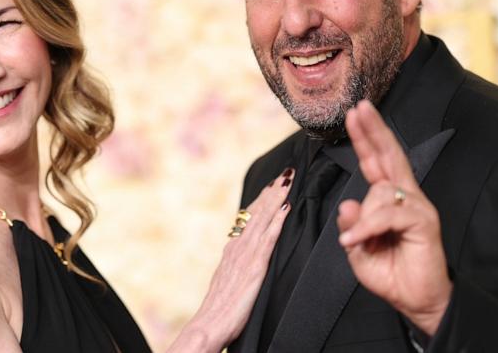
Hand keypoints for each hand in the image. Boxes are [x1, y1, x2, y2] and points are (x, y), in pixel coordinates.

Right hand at [168, 170, 292, 352]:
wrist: (209, 323)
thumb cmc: (219, 309)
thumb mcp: (227, 280)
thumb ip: (237, 265)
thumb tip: (244, 257)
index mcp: (232, 249)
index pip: (249, 218)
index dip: (263, 200)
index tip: (273, 184)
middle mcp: (237, 247)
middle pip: (257, 212)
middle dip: (272, 191)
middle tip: (286, 172)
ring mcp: (246, 255)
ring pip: (263, 219)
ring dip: (277, 198)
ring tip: (288, 181)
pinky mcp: (255, 266)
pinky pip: (269, 239)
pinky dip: (277, 221)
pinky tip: (286, 209)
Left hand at [336, 101, 451, 336]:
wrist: (418, 303)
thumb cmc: (393, 275)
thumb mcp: (359, 251)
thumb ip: (352, 227)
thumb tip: (347, 204)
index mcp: (389, 200)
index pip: (376, 162)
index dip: (366, 138)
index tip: (356, 113)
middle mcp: (405, 197)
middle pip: (389, 155)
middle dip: (374, 130)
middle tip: (360, 107)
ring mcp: (417, 207)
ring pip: (379, 193)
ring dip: (363, 219)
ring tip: (359, 243)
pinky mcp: (424, 221)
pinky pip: (387, 214)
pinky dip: (368, 227)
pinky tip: (357, 241)